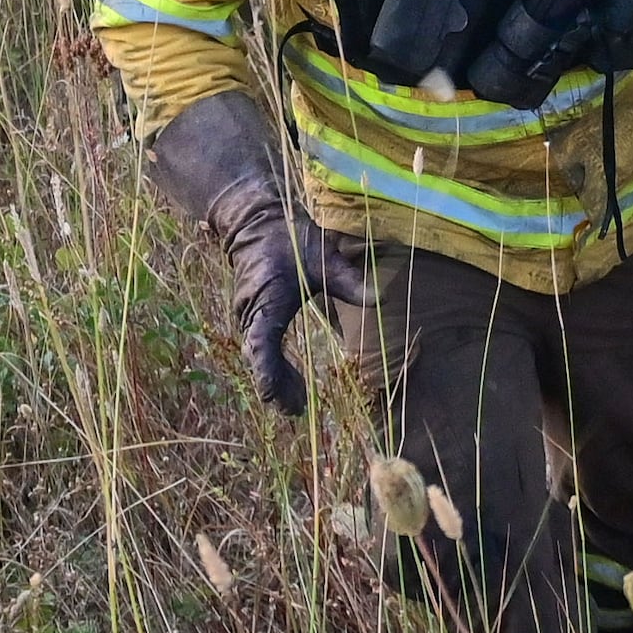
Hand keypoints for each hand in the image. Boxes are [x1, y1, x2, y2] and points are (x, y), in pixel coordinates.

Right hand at [149, 95, 326, 414]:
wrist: (255, 221)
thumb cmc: (288, 238)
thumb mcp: (322, 257)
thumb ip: (349, 280)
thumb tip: (380, 298)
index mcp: (266, 301)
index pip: (261, 345)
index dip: (268, 373)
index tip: (273, 397)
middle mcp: (252, 314)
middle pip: (261, 360)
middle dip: (279, 386)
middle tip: (298, 411)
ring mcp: (252, 316)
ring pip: (261, 357)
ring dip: (279, 379)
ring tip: (299, 403)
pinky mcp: (256, 314)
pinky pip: (263, 347)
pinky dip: (276, 367)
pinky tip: (294, 382)